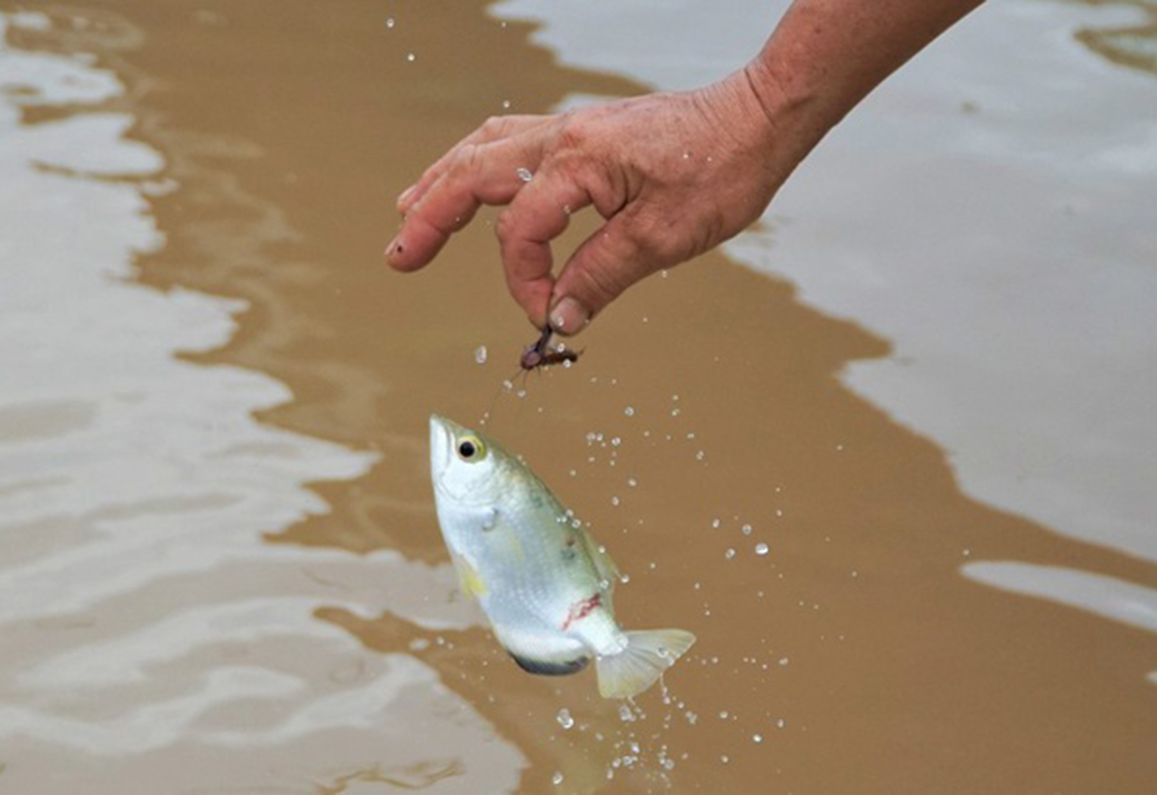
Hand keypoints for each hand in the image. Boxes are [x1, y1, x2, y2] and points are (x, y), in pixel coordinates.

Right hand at [385, 69, 810, 334]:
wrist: (758, 118)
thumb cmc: (721, 172)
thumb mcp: (663, 238)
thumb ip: (601, 276)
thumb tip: (555, 315)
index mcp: (578, 162)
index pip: (521, 231)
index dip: (523, 281)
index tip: (545, 317)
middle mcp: (563, 136)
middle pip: (472, 175)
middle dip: (430, 218)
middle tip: (398, 257)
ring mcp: (570, 128)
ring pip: (483, 150)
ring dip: (442, 183)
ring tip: (409, 213)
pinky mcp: (585, 131)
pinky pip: (509, 139)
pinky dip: (477, 163)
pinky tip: (470, 178)